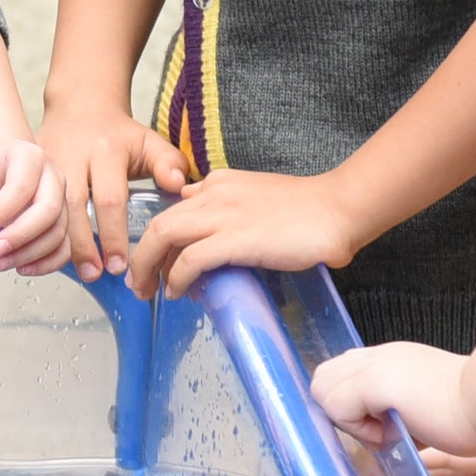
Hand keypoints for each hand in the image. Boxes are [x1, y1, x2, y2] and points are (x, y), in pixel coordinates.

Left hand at [0, 136, 70, 273]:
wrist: (4, 161)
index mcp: (29, 158)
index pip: (21, 187)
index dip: (0, 213)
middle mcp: (53, 177)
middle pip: (48, 210)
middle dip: (20, 235)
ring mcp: (62, 200)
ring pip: (58, 232)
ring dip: (29, 253)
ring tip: (0, 262)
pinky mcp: (63, 222)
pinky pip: (64, 247)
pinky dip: (47, 263)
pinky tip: (22, 268)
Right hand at [35, 98, 186, 278]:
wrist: (78, 106)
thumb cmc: (117, 134)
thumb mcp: (148, 142)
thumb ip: (169, 163)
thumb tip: (179, 186)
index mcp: (106, 151)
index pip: (110, 198)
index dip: (113, 234)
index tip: (120, 265)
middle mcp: (73, 155)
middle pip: (74, 207)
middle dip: (84, 245)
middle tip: (96, 274)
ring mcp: (47, 162)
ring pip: (48, 209)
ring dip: (60, 243)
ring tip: (73, 271)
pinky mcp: (31, 169)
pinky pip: (30, 206)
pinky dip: (39, 232)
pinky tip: (46, 255)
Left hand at [126, 165, 356, 300]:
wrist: (336, 208)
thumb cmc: (306, 209)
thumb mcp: (256, 197)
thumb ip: (229, 206)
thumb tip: (206, 224)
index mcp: (218, 183)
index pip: (174, 209)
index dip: (159, 240)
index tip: (157, 263)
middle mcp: (213, 194)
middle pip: (158, 223)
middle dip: (142, 256)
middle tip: (138, 284)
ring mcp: (223, 215)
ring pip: (163, 236)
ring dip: (149, 268)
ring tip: (148, 293)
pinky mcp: (235, 239)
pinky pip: (190, 259)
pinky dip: (177, 277)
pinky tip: (177, 292)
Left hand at [311, 341, 475, 455]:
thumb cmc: (473, 411)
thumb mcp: (426, 405)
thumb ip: (400, 409)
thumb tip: (381, 430)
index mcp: (392, 359)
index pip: (342, 371)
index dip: (350, 405)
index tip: (381, 427)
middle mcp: (379, 356)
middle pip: (323, 378)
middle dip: (343, 412)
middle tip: (380, 430)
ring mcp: (374, 366)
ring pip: (323, 391)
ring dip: (350, 422)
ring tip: (389, 432)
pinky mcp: (373, 382)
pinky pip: (336, 407)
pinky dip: (360, 429)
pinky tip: (394, 433)